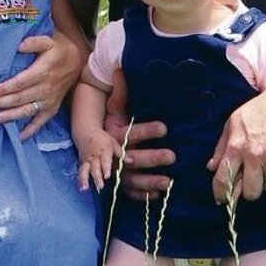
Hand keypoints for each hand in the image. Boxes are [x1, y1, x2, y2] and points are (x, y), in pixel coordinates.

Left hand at [0, 31, 83, 138]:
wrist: (78, 61)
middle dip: (1, 104)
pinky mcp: (52, 108)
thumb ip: (34, 42)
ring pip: (27, 111)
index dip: (5, 89)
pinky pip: (41, 121)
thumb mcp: (48, 40)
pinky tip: (19, 136)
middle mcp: (46, 88)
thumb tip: (19, 46)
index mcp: (43, 72)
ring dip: (10, 116)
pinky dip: (31, 130)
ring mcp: (49, 101)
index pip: (20, 82)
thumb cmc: (58, 49)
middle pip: (20, 98)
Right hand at [75, 129, 118, 191]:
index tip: (107, 176)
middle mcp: (94, 157)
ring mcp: (87, 161)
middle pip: (95, 168)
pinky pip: (80, 173)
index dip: (106, 168)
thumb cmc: (102, 139)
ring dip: (84, 180)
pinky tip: (82, 189)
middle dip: (97, 177)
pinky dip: (80, 180)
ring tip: (85, 188)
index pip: (105, 161)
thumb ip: (121, 154)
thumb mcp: (113, 143)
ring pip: (85, 171)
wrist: (86, 132)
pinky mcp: (82, 164)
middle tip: (100, 186)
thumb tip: (131, 161)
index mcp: (104, 151)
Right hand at [104, 70, 173, 199]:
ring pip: (132, 179)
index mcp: (114, 135)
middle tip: (173, 155)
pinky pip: (130, 193)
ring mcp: (116, 172)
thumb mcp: (114, 106)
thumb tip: (121, 68)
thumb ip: (120, 91)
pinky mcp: (120, 184)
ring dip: (150, 182)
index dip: (147, 130)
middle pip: (133, 158)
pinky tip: (158, 196)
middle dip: (152, 158)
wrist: (93, 144)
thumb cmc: (110, 123)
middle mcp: (114, 155)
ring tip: (168, 182)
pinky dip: (143, 196)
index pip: (131, 132)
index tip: (165, 127)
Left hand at [208, 86, 265, 203]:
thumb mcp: (233, 123)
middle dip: (249, 191)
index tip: (221, 199)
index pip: (224, 179)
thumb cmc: (258, 110)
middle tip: (249, 182)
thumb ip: (221, 146)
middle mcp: (254, 156)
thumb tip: (212, 167)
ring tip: (264, 166)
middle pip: (251, 192)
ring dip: (265, 180)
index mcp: (236, 146)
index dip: (221, 194)